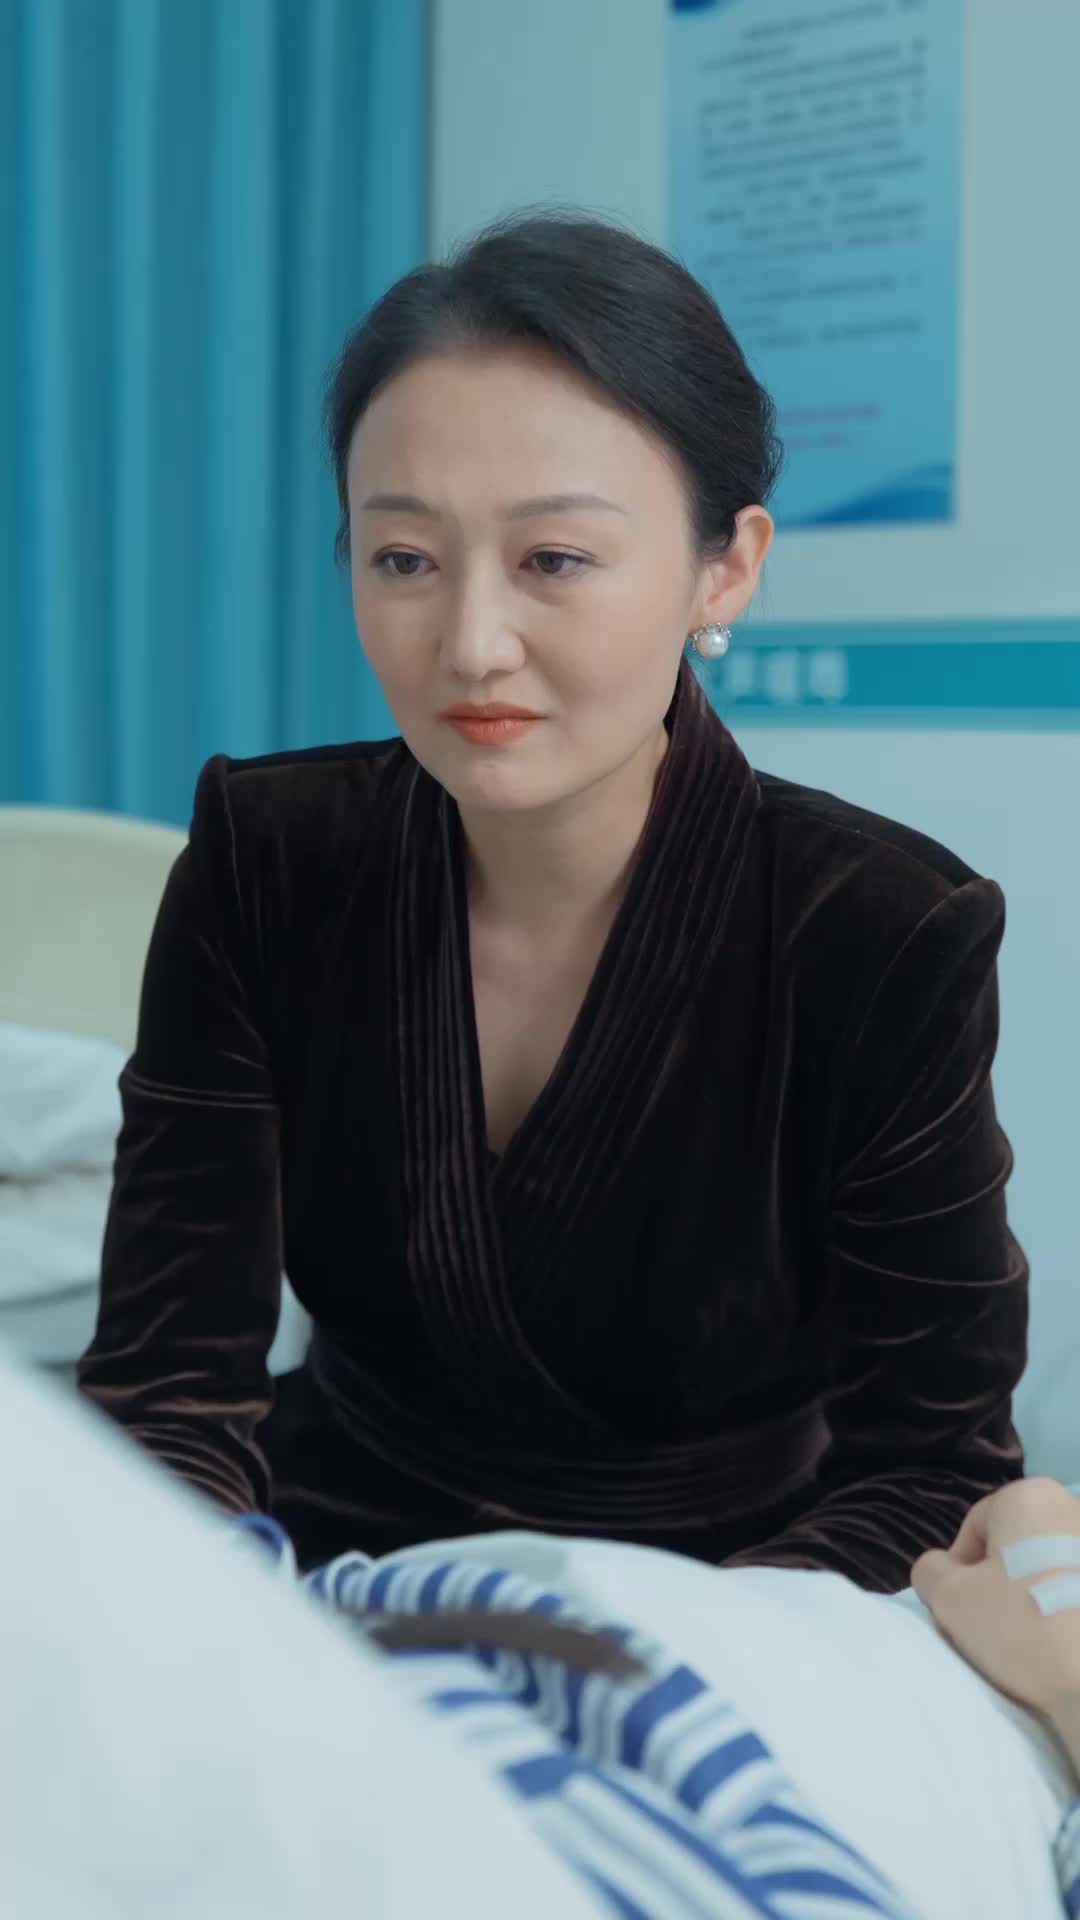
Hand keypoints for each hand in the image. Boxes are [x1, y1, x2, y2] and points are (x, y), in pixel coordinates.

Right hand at [910, 1476, 1079, 1715]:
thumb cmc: (1023, 1627)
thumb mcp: (949, 1598)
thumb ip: (930, 1571)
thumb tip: (943, 1569)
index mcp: (1029, 1495)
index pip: (973, 1530)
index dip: (961, 1573)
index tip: (968, 1612)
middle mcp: (1072, 1505)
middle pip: (1015, 1545)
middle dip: (1002, 1582)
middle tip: (999, 1628)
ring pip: (1049, 1567)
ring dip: (1036, 1595)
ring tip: (1037, 1640)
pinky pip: (1074, 1588)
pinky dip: (1068, 1610)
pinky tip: (1065, 1642)